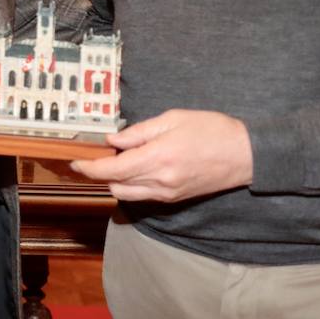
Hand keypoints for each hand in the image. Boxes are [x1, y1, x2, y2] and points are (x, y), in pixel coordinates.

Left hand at [70, 109, 252, 201]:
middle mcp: (159, 182)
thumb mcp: (173, 119)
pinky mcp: (174, 198)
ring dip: (115, 179)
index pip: (111, 170)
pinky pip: (143, 195)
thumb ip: (139, 132)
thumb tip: (114, 140)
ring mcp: (167, 194)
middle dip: (100, 171)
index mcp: (157, 158)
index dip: (89, 167)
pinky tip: (136, 166)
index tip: (75, 161)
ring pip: (127, 193)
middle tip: (98, 152)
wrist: (244, 155)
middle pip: (115, 184)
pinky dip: (131, 183)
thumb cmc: (211, 130)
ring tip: (118, 158)